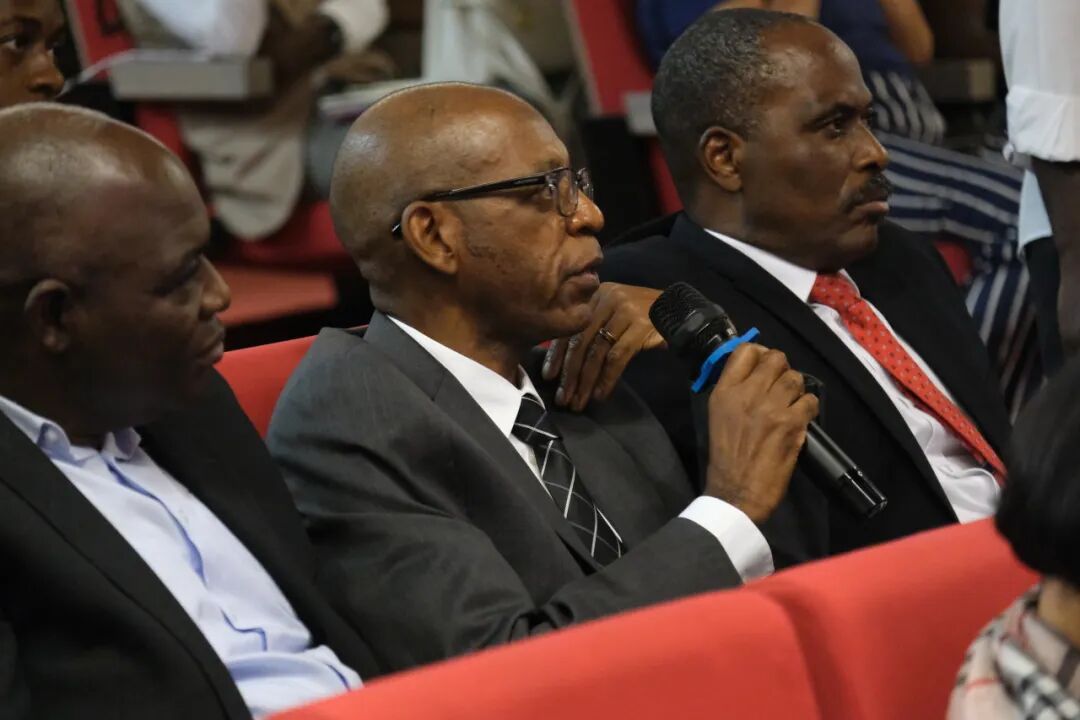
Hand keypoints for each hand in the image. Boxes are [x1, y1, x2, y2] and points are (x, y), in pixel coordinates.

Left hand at [542, 283, 664, 411]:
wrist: (680, 309)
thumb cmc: (642, 314)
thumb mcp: (613, 311)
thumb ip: (592, 326)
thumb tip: (564, 360)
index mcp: (595, 295)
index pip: (569, 327)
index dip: (556, 354)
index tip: (549, 376)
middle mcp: (606, 299)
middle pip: (580, 341)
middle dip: (569, 373)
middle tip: (562, 397)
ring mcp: (623, 311)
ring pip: (597, 352)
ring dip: (585, 381)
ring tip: (578, 401)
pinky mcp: (640, 326)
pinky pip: (617, 357)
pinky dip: (606, 379)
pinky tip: (600, 394)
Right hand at [702, 344, 818, 523]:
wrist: (736, 491)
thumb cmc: (725, 456)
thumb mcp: (718, 416)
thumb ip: (735, 392)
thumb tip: (756, 376)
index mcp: (725, 392)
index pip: (746, 351)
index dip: (760, 353)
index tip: (764, 365)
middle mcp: (747, 393)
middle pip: (776, 358)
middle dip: (782, 369)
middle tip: (781, 386)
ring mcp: (771, 407)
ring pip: (796, 378)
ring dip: (796, 389)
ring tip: (791, 404)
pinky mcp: (791, 424)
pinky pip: (810, 401)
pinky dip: (809, 409)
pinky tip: (800, 420)